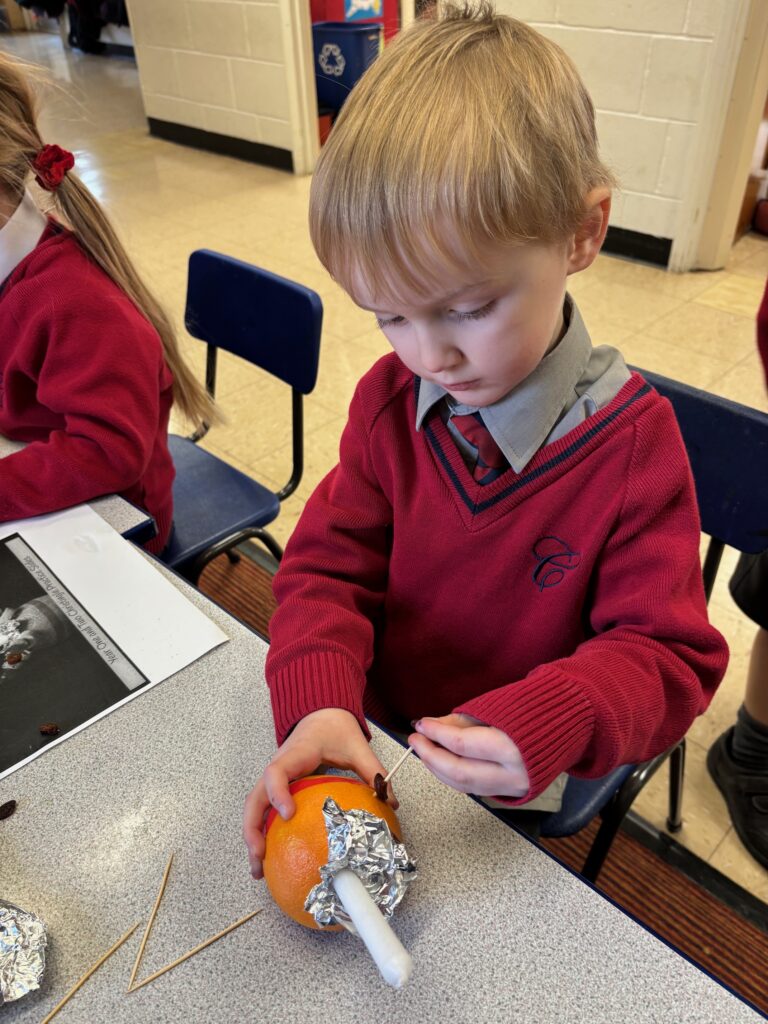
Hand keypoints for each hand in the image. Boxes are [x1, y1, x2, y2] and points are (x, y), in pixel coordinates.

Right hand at [243, 708, 395, 878]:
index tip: (289, 815)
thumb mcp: (357, 746)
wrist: (320, 712)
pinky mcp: (276, 786)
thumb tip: (391, 802)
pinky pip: (264, 810)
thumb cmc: (334, 728)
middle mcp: (278, 766)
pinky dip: (262, 833)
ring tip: (259, 870)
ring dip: (252, 837)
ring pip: (254, 807)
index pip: (277, 772)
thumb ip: (373, 770)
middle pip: (254, 798)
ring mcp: (274, 777)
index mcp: (296, 753)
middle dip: (252, 829)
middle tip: (261, 857)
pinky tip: (270, 858)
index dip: (278, 793)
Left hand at [409, 713, 528, 798]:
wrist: (573, 723)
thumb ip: (462, 720)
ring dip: (439, 769)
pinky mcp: (513, 793)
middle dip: (431, 757)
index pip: (463, 744)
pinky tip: (442, 763)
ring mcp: (515, 787)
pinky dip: (455, 777)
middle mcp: (515, 774)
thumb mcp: (498, 707)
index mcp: (514, 747)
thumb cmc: (537, 708)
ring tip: (424, 751)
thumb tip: (431, 726)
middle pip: (460, 773)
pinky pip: (476, 789)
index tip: (421, 724)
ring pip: (466, 786)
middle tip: (415, 740)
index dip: (437, 734)